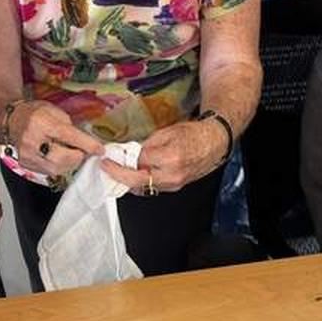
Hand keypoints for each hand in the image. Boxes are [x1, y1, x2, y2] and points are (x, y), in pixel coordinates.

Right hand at [10, 100, 103, 176]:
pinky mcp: (25, 164)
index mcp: (40, 122)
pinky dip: (59, 166)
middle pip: (61, 158)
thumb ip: (71, 127)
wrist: (12, 120)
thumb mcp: (54, 111)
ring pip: (56, 168)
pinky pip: (48, 171)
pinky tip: (60, 156)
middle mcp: (31, 140)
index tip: (99, 150)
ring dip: (70, 163)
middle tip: (83, 151)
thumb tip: (86, 142)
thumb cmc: (35, 113)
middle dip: (77, 156)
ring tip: (72, 153)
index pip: (67, 136)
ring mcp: (27, 154)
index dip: (86, 144)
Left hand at [101, 119, 223, 193]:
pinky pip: (152, 188)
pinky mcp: (175, 187)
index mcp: (169, 158)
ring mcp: (174, 184)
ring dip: (128, 179)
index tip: (107, 158)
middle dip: (118, 175)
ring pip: (143, 187)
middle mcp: (172, 175)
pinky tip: (133, 173)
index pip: (136, 164)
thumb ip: (147, 145)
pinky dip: (140, 181)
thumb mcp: (167, 132)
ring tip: (117, 169)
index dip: (119, 161)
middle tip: (106, 167)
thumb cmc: (194, 134)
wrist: (214, 143)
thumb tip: (130, 153)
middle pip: (136, 181)